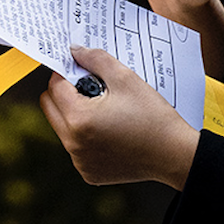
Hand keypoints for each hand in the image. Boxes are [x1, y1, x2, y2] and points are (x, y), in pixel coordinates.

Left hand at [39, 46, 198, 188]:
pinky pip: (76, 147)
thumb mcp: (125, 78)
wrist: (173, 154)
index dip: (66, 71)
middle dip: (64, 92)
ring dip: (74, 113)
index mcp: (78, 118)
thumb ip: (95, 59)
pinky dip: (86, 135)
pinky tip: (111, 129)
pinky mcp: (89, 172)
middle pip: (50, 107)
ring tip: (105, 108)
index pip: (54, 85)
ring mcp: (80, 161)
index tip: (82, 68)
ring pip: (62, 127)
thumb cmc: (152, 116)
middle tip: (90, 86)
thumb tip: (74, 51)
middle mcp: (73, 143)